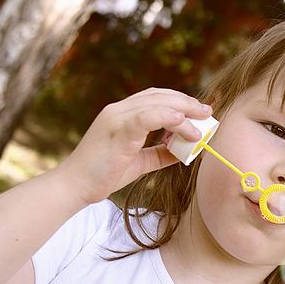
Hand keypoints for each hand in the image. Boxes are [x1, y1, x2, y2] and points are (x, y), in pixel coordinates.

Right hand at [55, 87, 212, 204]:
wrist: (75, 186)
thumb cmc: (104, 174)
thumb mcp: (140, 162)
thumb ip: (160, 153)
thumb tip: (186, 151)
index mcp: (123, 114)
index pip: (156, 98)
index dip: (180, 101)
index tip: (201, 110)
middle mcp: (119, 110)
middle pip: (159, 97)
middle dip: (187, 103)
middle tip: (209, 111)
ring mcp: (116, 118)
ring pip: (156, 104)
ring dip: (183, 111)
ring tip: (202, 121)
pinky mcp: (116, 131)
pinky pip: (145, 117)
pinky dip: (166, 116)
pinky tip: (182, 122)